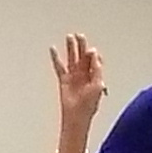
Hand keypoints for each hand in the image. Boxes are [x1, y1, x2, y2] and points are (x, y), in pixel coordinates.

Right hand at [47, 31, 105, 152]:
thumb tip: (93, 54)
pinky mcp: (64, 80)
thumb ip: (96, 69)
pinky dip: (55, 58)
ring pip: (72, 59)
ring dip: (70, 48)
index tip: (91, 52)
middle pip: (82, 56)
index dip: (93, 54)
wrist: (77, 117)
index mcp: (94, 76)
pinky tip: (53, 49)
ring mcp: (74, 77)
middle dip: (81, 46)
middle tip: (79, 35)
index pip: (94, 60)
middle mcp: (84, 75)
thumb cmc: (89, 105)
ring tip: (69, 37)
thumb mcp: (97, 85)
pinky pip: (59, 66)